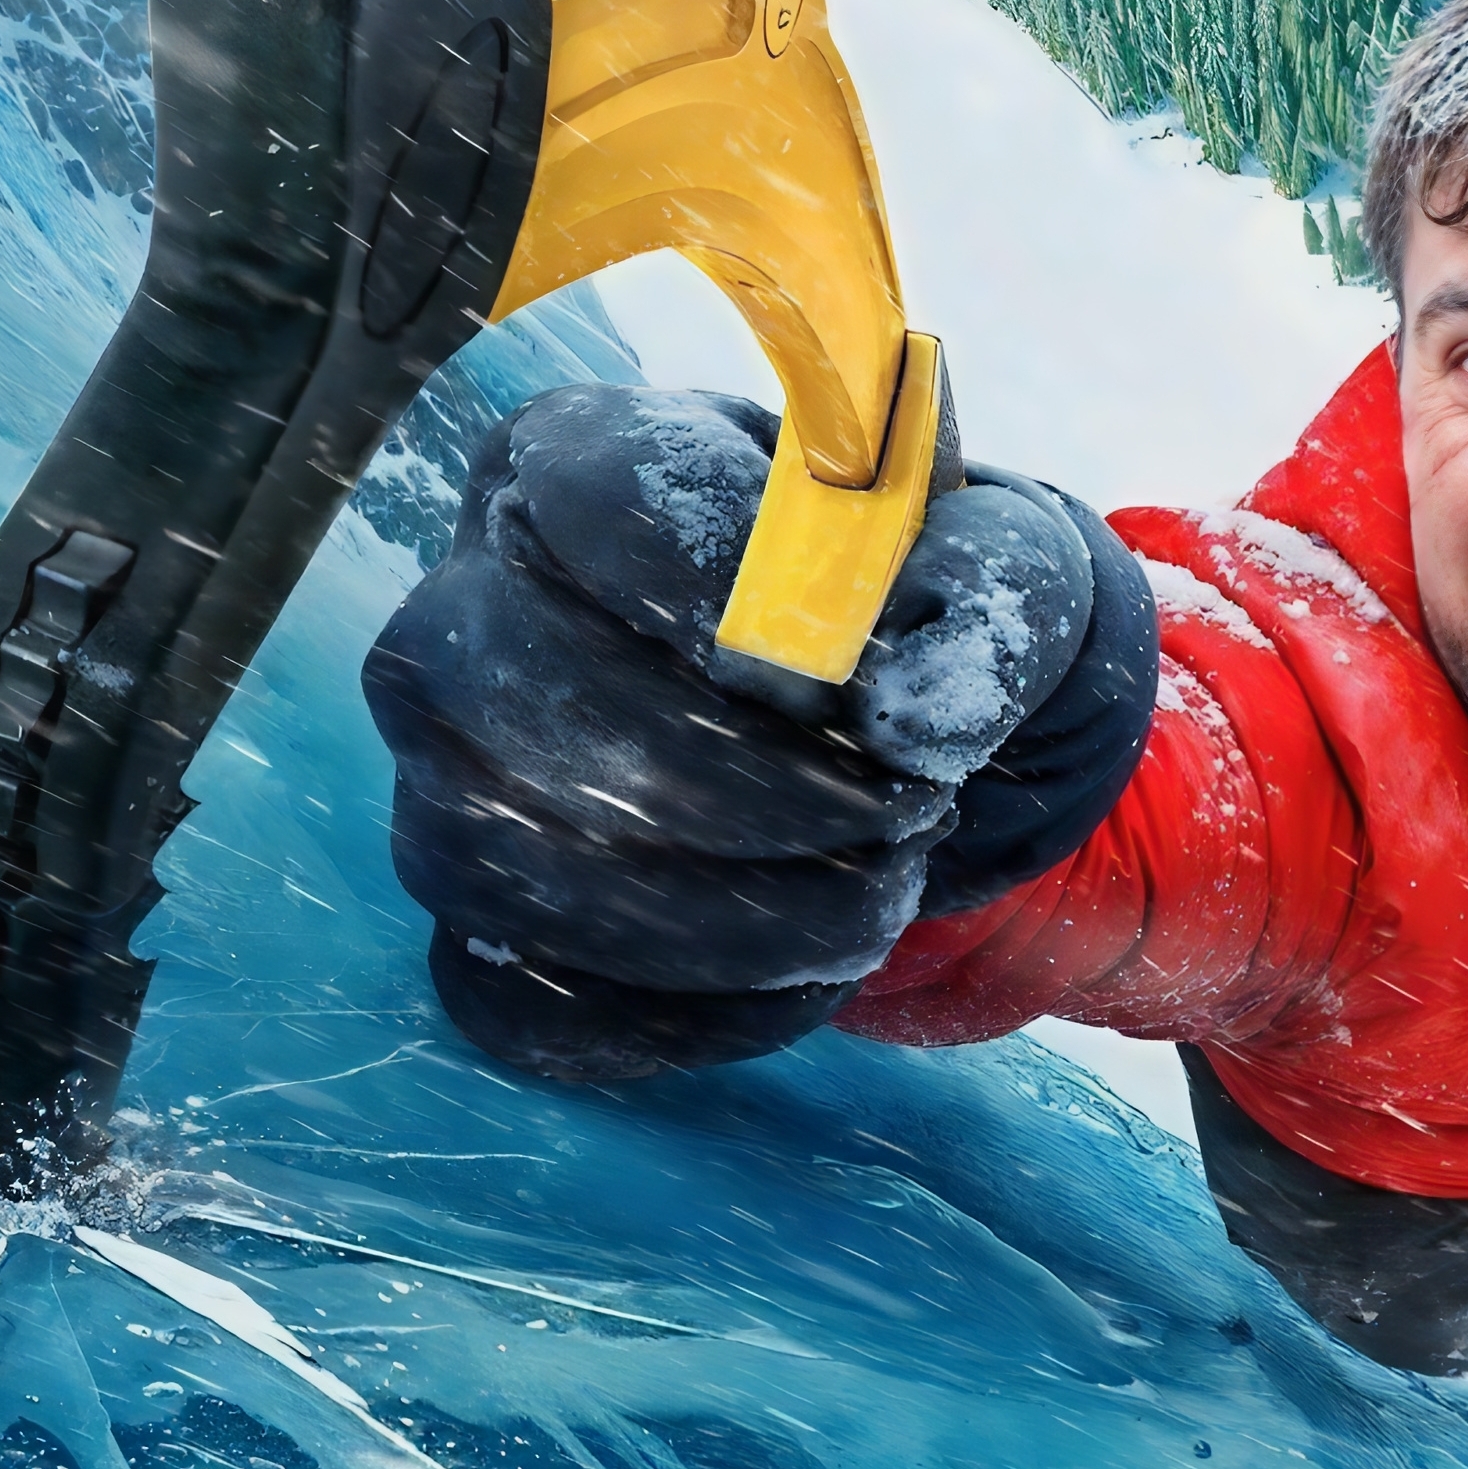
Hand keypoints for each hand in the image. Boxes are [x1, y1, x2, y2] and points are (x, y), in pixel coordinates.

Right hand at [363, 382, 1147, 1077]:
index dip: (733, 602)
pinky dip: (710, 1009)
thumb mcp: (1018, 573)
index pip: (594, 496)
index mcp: (587, 460)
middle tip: (908, 809)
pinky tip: (810, 960)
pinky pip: (544, 1008)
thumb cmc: (942, 628)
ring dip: (749, 913)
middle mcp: (469, 609)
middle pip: (521, 699)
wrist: (924, 767)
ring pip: (523, 869)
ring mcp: (449, 784)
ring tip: (882, 881)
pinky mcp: (481, 937)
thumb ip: (994, 595)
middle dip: (761, 790)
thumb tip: (913, 707)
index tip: (858, 683)